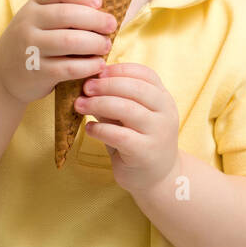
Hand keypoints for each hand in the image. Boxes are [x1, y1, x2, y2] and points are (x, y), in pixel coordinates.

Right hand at [0, 0, 116, 104]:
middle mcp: (28, 24)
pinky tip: (98, 64)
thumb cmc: (32, 43)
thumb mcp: (38, 20)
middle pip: (67, 14)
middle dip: (97, 19)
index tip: (99, 3)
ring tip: (105, 46)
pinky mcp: (37, 72)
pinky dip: (89, 65)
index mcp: (32, 6)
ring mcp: (30, 48)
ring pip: (70, 41)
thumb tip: (105, 9)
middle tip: (111, 26)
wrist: (1, 76)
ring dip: (95, 43)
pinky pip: (69, 67)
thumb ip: (62, 10)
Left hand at [76, 63, 179, 193]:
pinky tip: (89, 128)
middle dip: (107, 85)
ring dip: (99, 104)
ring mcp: (158, 132)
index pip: (145, 74)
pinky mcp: (146, 152)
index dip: (120, 70)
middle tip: (85, 87)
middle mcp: (165, 112)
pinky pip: (120, 135)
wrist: (157, 177)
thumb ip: (116, 100)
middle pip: (137, 89)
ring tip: (80, 105)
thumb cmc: (139, 141)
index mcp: (163, 98)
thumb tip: (89, 83)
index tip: (98, 72)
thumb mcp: (131, 117)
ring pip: (128, 109)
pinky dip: (100, 129)